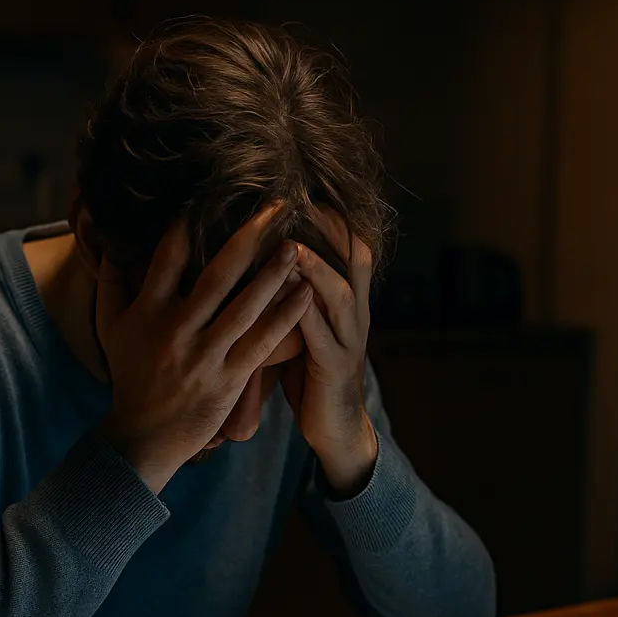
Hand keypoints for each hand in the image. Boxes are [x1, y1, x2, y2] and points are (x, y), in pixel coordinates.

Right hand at [96, 204, 314, 493]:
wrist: (143, 437)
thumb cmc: (130, 376)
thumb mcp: (110, 327)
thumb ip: (111, 281)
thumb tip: (110, 239)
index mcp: (148, 311)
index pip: (170, 255)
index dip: (191, 221)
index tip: (213, 192)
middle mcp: (177, 329)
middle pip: (218, 273)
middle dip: (249, 236)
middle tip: (276, 206)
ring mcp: (205, 355)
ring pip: (246, 305)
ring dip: (274, 272)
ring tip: (296, 244)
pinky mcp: (228, 379)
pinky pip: (262, 341)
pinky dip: (285, 316)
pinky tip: (305, 294)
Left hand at [282, 207, 378, 494]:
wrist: (336, 428)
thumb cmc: (311, 373)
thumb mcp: (306, 325)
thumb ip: (293, 293)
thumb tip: (261, 255)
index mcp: (348, 299)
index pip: (349, 244)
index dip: (331, 215)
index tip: (302, 188)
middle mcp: (355, 312)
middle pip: (354, 257)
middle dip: (329, 228)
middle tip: (300, 199)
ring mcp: (349, 338)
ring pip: (340, 292)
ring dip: (317, 266)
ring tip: (291, 244)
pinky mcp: (335, 366)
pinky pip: (321, 334)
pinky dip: (304, 313)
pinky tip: (287, 297)